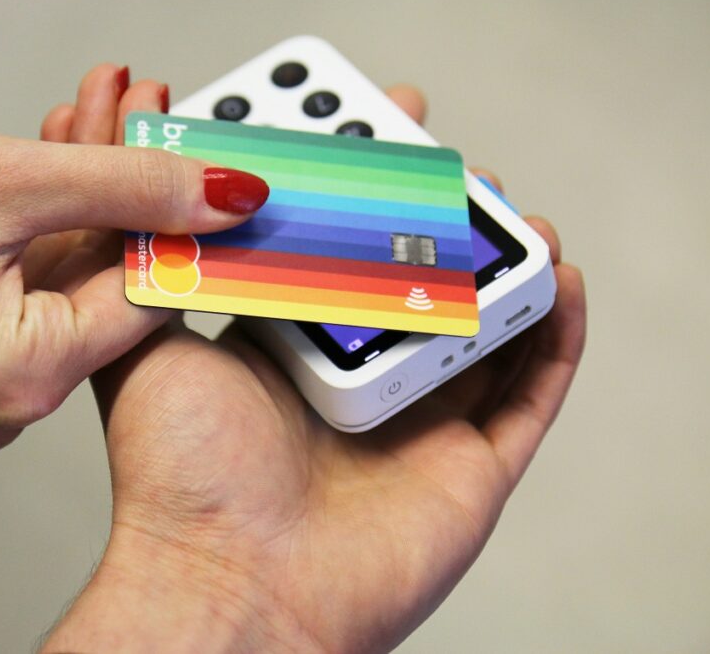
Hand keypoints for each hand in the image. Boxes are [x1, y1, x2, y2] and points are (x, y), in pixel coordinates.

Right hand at [0, 65, 267, 449]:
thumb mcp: (7, 182)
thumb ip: (129, 187)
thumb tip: (226, 197)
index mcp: (18, 381)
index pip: (145, 300)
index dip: (184, 224)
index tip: (212, 166)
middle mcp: (7, 393)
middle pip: (110, 276)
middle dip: (132, 182)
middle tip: (151, 111)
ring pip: (77, 262)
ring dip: (97, 180)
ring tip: (117, 102)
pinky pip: (39, 267)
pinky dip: (58, 205)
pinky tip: (77, 138)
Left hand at [41, 87, 586, 651]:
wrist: (225, 586)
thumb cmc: (180, 480)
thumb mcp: (149, 347)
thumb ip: (151, 272)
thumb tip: (150, 199)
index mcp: (293, 352)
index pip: (341, 254)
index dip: (362, 190)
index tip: (369, 123)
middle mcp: (358, 382)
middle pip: (419, 283)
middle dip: (438, 214)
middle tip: (444, 151)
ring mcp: (420, 423)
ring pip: (483, 329)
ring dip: (505, 263)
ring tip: (507, 205)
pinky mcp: (473, 468)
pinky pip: (532, 392)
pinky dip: (556, 334)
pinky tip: (559, 279)